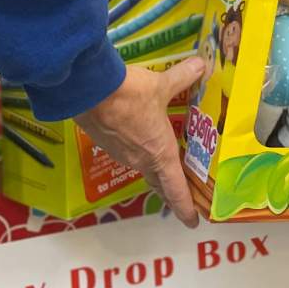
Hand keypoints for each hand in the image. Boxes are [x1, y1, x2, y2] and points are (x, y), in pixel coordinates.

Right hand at [75, 58, 205, 228]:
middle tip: (183, 199)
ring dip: (154, 169)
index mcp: (159, 154)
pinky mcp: (106, 142)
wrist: (88, 91)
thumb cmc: (130, 95)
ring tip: (166, 165)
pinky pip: (127, 152)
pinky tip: (139, 139)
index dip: (185, 207)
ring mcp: (121, 153)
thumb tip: (200, 65)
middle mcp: (140, 160)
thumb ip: (182, 77)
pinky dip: (137, 151)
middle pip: (159, 183)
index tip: (193, 221)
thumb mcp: (161, 85)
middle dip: (171, 192)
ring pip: (142, 167)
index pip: (175, 189)